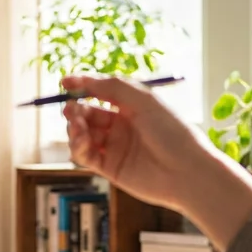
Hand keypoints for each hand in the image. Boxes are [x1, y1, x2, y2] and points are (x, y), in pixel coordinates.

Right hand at [62, 75, 251, 251]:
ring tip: (76, 127)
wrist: (187, 172)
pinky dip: (78, 147)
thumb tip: (81, 79)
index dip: (81, 87)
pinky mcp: (110, 168)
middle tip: (70, 110)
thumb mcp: (143, 100)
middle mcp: (121, 126)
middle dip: (75, 110)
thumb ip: (111, 87)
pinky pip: (86, 156)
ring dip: (74, 128)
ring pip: (84, 134)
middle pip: (88, 114)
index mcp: (131, 107)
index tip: (64, 84)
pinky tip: (81, 142)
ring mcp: (115, 148)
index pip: (100, 93)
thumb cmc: (172, 132)